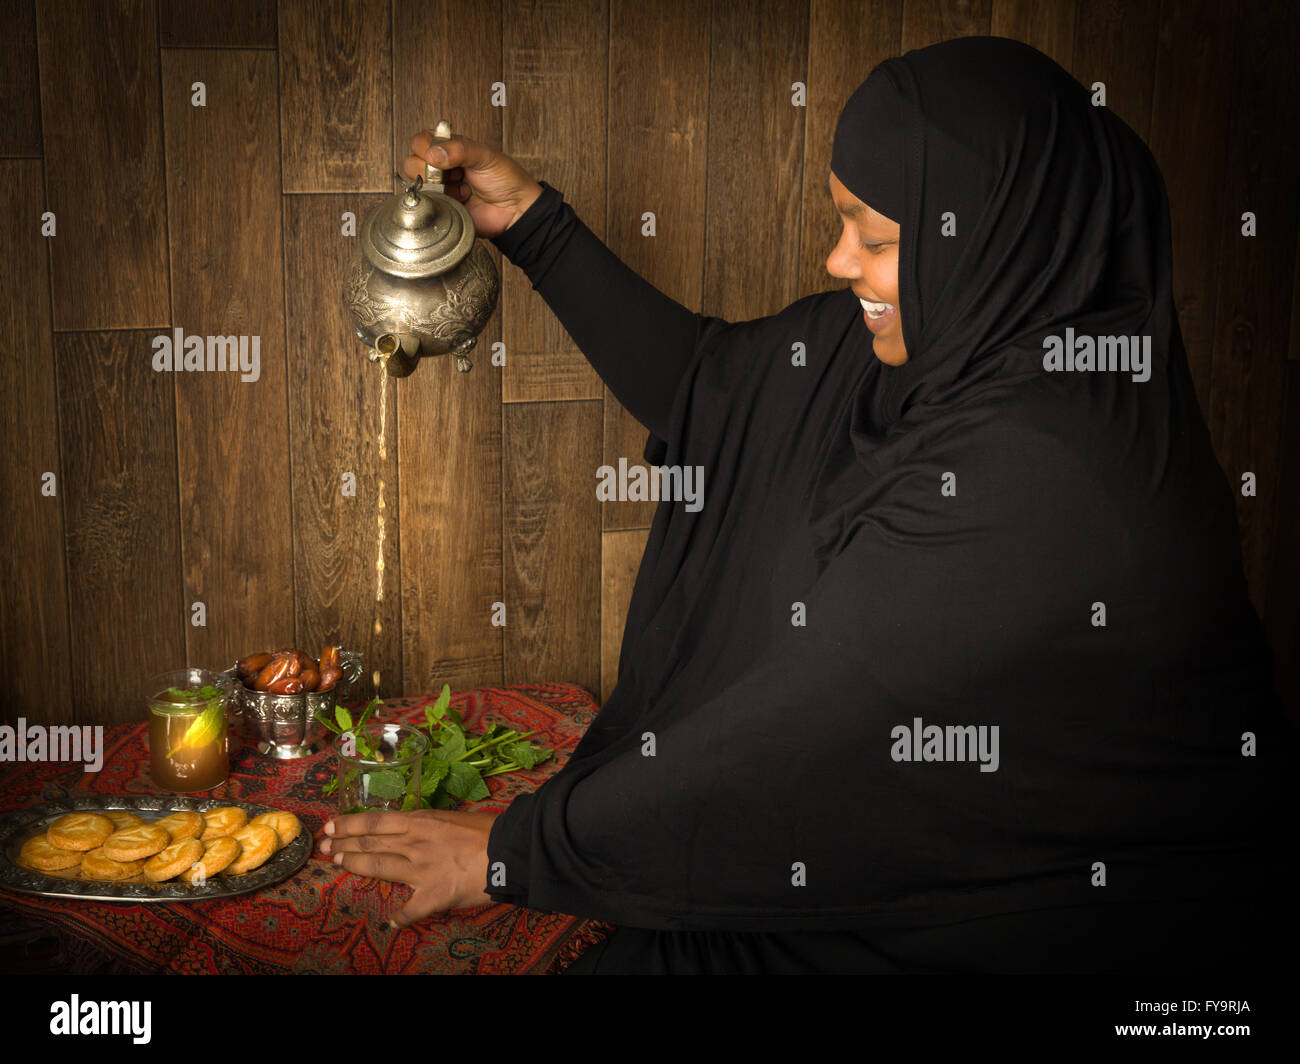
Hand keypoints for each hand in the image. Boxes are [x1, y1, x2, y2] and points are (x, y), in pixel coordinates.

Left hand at [319, 809, 499, 927]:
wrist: (510, 849)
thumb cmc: (489, 829)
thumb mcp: (453, 817)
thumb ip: (430, 825)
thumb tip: (417, 829)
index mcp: (422, 821)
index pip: (376, 821)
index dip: (349, 824)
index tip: (332, 826)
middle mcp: (415, 843)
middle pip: (370, 843)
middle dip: (344, 844)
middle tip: (325, 847)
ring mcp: (421, 870)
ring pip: (379, 867)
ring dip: (356, 865)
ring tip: (339, 864)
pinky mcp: (433, 896)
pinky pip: (410, 911)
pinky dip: (400, 917)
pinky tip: (391, 922)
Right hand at [402, 130, 543, 239]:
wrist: (516, 210)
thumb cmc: (506, 180)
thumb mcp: (485, 156)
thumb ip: (459, 150)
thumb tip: (432, 154)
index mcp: (451, 148)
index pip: (421, 140)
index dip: (425, 146)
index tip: (439, 155)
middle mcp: (441, 167)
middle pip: (411, 161)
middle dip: (428, 168)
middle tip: (452, 173)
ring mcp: (440, 188)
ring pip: (416, 183)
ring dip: (437, 185)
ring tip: (461, 187)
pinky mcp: (442, 208)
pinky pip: (426, 204)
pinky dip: (441, 201)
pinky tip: (460, 199)